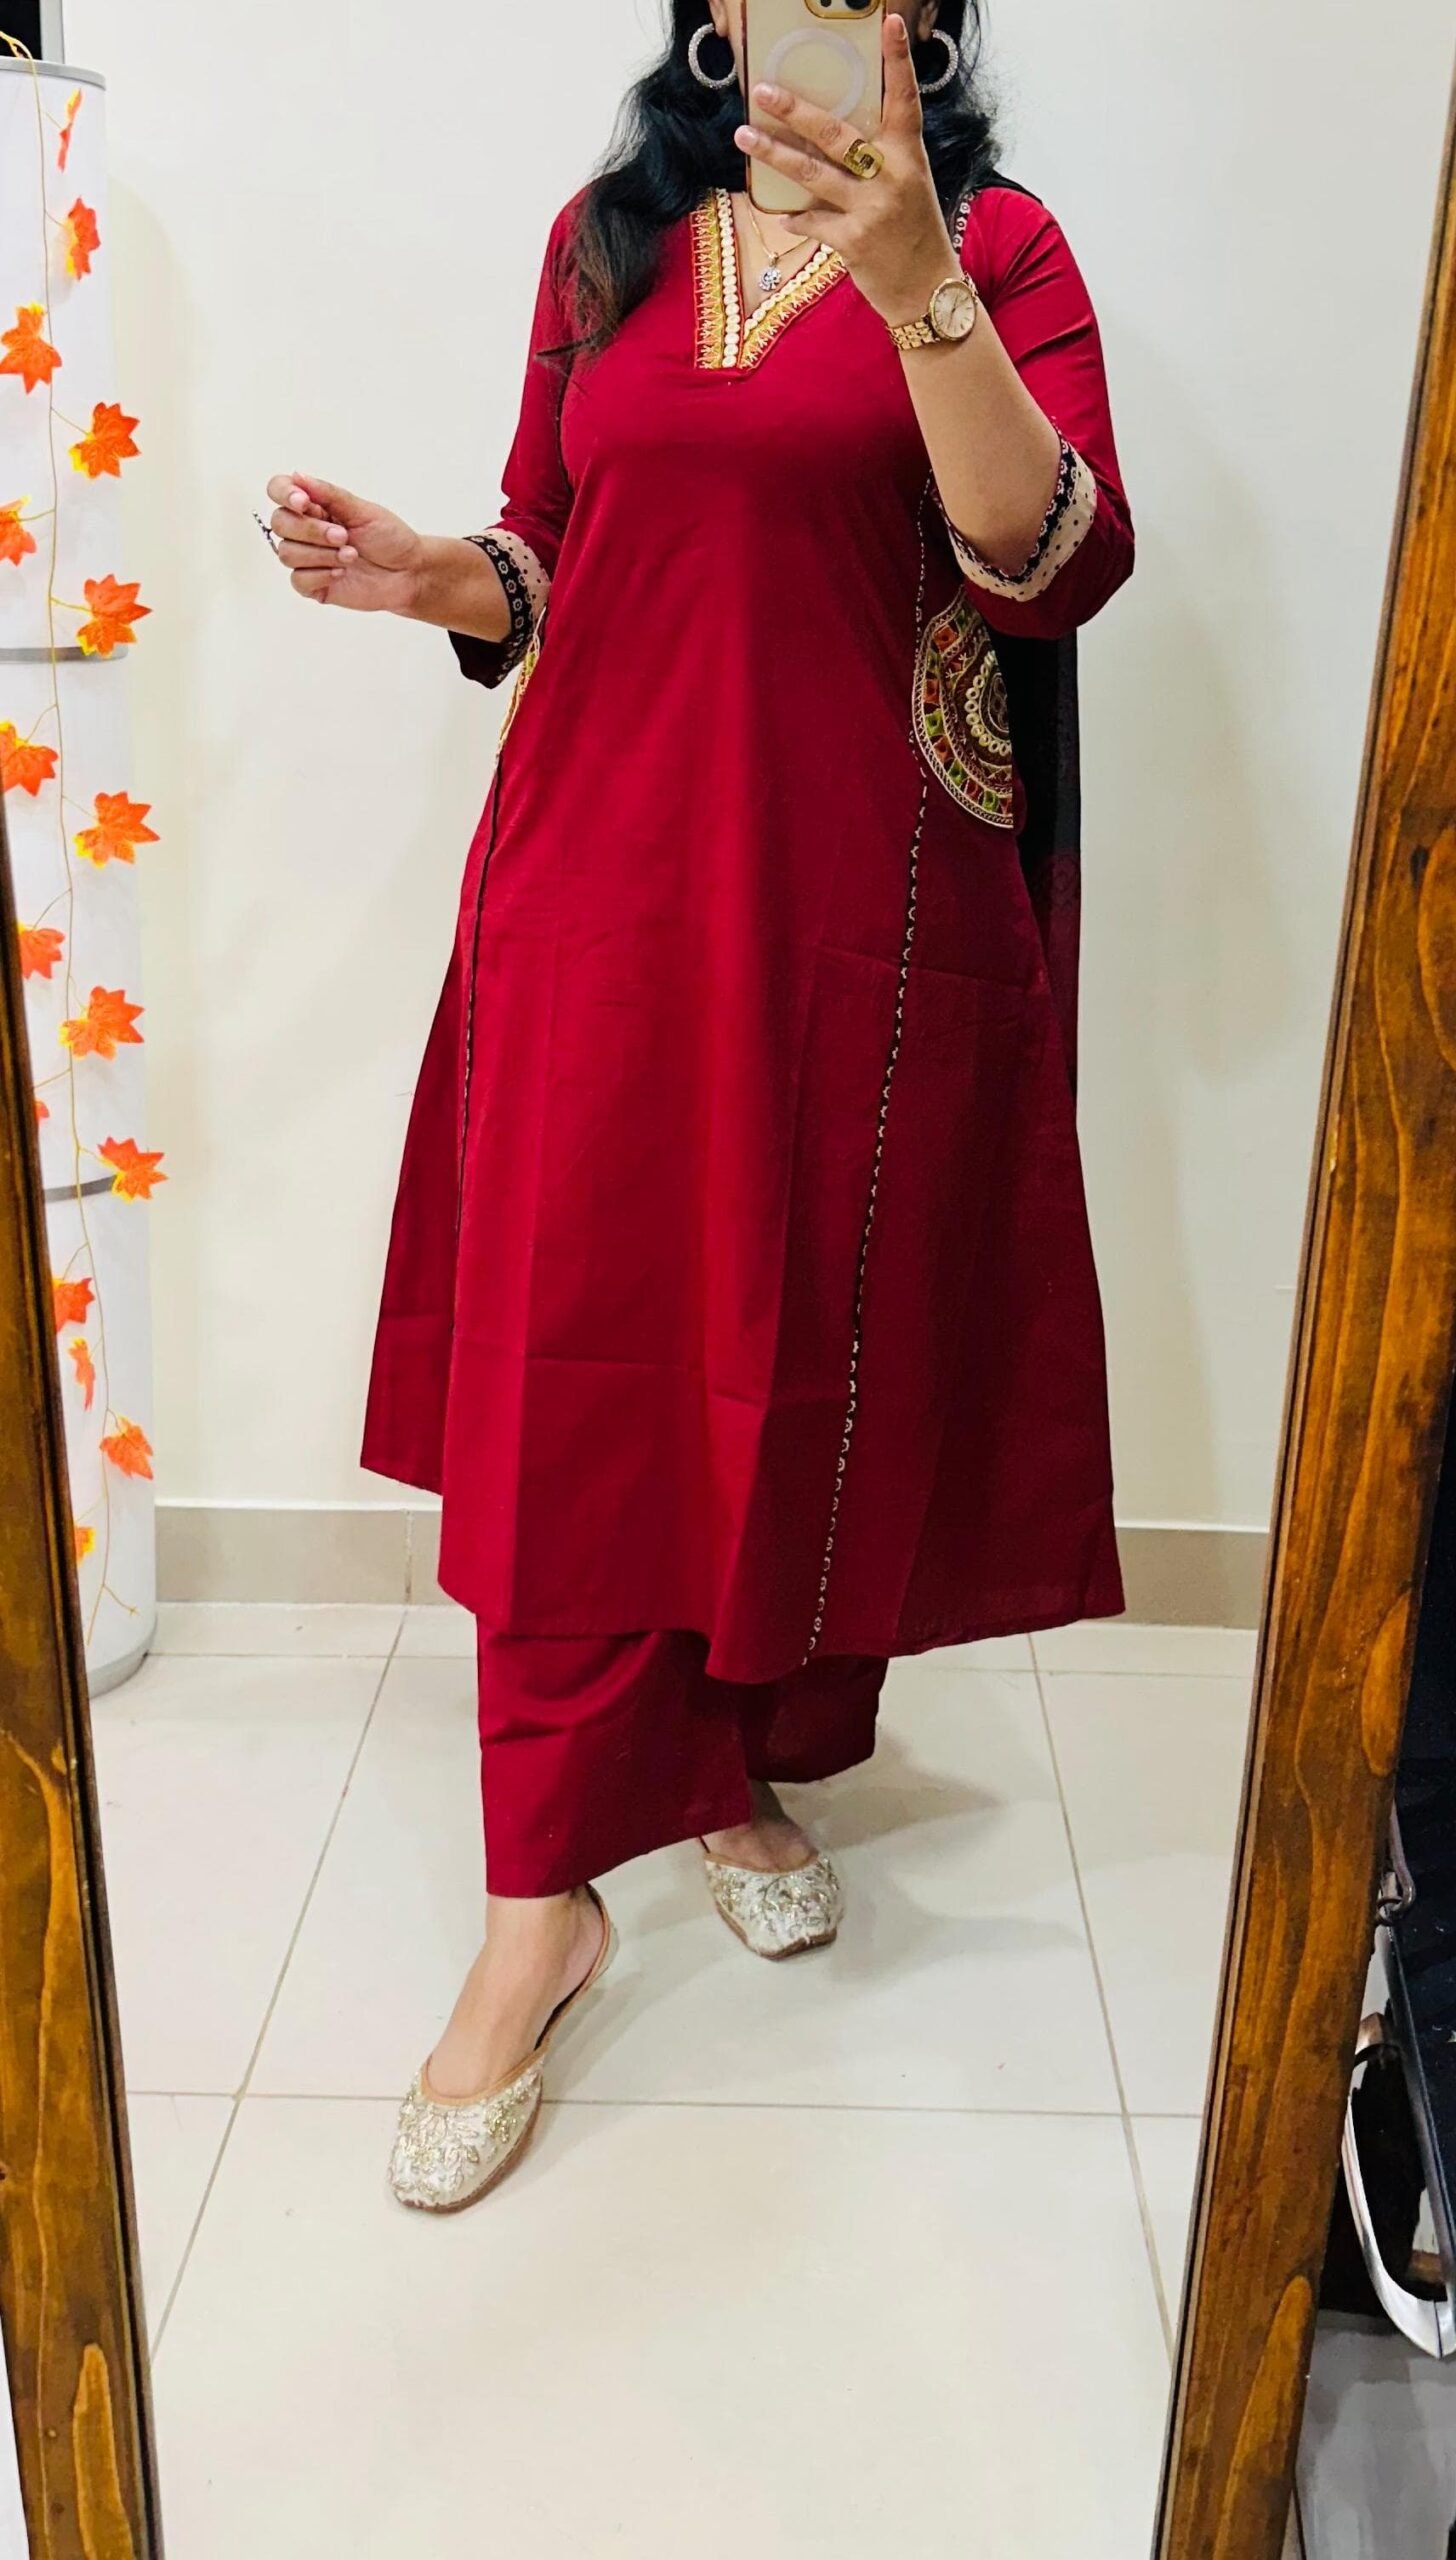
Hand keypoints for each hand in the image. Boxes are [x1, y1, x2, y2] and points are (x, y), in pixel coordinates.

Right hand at [262, 471, 424, 610]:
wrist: (408, 572)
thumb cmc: (389, 538)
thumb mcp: (363, 510)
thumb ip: (329, 494)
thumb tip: (297, 475)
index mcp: (315, 506)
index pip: (279, 490)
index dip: (284, 494)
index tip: (304, 503)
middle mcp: (306, 530)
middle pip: (280, 523)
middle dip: (311, 530)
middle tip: (343, 536)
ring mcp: (308, 558)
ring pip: (286, 553)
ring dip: (321, 554)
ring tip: (350, 556)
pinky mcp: (314, 585)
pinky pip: (298, 580)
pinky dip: (321, 574)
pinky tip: (342, 573)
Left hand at [736, 11, 955, 327]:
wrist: (928, 293)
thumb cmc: (915, 235)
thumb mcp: (908, 186)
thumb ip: (878, 159)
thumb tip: (829, 137)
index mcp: (909, 155)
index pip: (905, 99)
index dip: (898, 61)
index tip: (890, 24)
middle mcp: (891, 176)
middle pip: (836, 133)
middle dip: (795, 110)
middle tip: (763, 91)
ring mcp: (872, 208)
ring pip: (812, 173)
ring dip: (773, 154)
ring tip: (743, 137)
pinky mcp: (854, 240)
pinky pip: (812, 221)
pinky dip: (796, 218)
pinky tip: (782, 215)